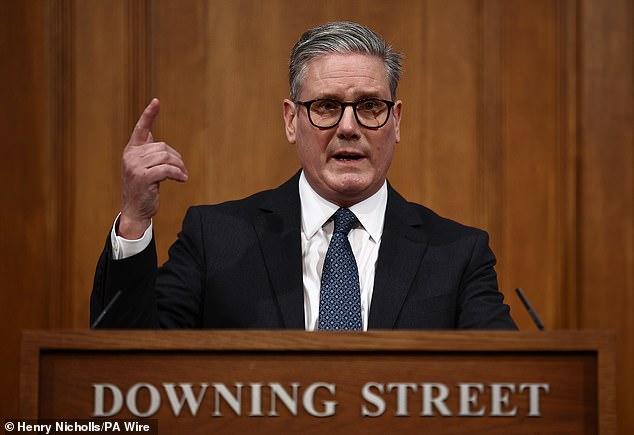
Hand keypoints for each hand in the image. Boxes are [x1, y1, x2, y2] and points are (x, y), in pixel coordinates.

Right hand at [119, 98, 188, 238]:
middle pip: (162, 147)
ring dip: (179, 167)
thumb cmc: (142, 189)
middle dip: (176, 158)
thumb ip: (147, 152)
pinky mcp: (142, 177)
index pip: (141, 128)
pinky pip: (167, 170)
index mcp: (131, 150)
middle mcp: (131, 155)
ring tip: (183, 175)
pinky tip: (183, 179)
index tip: (156, 102)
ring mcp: (135, 166)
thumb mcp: (143, 167)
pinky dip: (178, 174)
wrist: (135, 210)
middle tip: (182, 170)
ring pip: (166, 157)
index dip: (149, 114)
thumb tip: (151, 133)